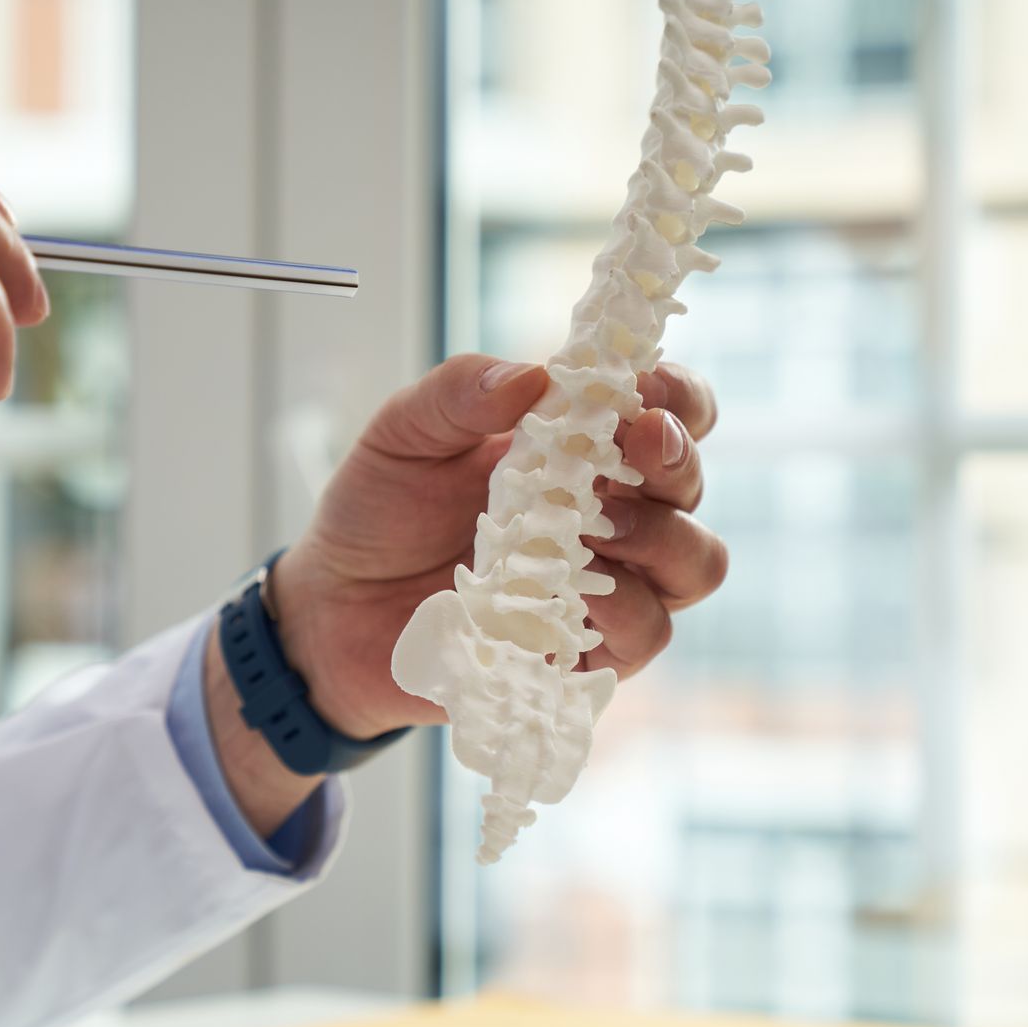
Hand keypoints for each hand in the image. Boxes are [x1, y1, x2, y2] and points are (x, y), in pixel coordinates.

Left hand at [268, 353, 726, 737]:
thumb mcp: (403, 433)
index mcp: (580, 447)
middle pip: (689, 484)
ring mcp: (607, 585)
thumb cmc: (378, 511)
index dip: (677, 395)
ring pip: (694, 563)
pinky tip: (581, 597)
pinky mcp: (587, 652)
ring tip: (601, 527)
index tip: (647, 384)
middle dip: (677, 457)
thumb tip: (534, 374)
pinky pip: (646, 635)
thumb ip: (460, 392)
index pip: (668, 412)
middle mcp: (612, 513)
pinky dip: (626, 611)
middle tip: (638, 441)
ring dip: (664, 537)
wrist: (332, 607)